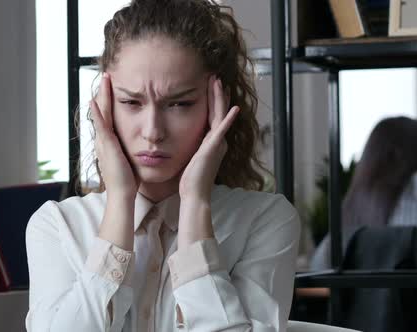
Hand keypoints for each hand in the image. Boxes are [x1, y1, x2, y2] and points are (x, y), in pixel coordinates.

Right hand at [91, 73, 138, 198]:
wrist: (123, 195)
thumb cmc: (130, 182)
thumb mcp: (132, 161)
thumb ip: (135, 151)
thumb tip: (147, 146)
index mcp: (111, 143)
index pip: (110, 117)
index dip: (111, 102)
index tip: (115, 87)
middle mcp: (104, 140)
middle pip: (104, 111)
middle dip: (105, 93)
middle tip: (107, 76)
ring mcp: (104, 142)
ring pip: (101, 113)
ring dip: (102, 95)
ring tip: (104, 79)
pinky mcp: (107, 146)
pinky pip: (101, 125)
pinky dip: (97, 112)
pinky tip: (94, 99)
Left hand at [178, 75, 239, 200]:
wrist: (194, 194)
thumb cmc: (189, 180)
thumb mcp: (190, 157)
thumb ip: (190, 145)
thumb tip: (182, 138)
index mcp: (211, 142)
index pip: (213, 116)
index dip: (212, 100)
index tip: (209, 86)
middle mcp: (217, 141)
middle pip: (218, 111)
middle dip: (217, 94)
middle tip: (215, 77)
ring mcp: (217, 143)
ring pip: (220, 115)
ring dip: (219, 98)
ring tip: (218, 82)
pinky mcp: (214, 148)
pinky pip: (223, 130)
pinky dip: (229, 119)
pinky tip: (234, 108)